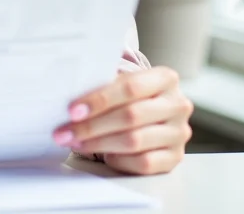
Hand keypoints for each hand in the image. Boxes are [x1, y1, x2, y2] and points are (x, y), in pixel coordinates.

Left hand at [53, 66, 193, 174]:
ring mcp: (178, 133)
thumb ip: (104, 83)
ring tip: (75, 142)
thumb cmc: (131, 94)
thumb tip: (69, 93)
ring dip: (98, 143)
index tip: (72, 110)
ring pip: (134, 141)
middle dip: (92, 125)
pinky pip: (144, 163)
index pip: (130, 87)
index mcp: (165, 78)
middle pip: (131, 116)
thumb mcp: (123, 80)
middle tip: (65, 131)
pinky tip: (102, 155)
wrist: (156, 110)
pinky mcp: (175, 158)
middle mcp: (177, 105)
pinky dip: (119, 160)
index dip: (99, 99)